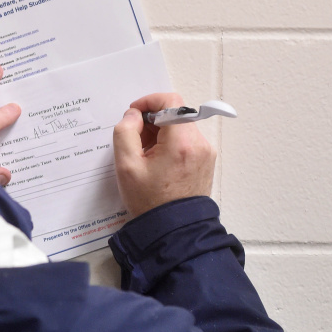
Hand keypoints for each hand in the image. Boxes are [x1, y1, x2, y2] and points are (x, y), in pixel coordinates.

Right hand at [112, 92, 215, 217]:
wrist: (173, 230)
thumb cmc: (149, 202)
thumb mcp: (126, 166)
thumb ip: (125, 132)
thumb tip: (133, 116)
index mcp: (181, 142)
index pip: (171, 101)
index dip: (149, 102)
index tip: (134, 115)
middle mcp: (199, 144)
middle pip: (175, 114)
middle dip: (152, 121)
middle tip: (135, 141)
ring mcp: (206, 153)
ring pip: (181, 127)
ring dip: (160, 133)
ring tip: (146, 155)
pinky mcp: (206, 161)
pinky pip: (187, 141)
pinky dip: (171, 144)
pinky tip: (158, 162)